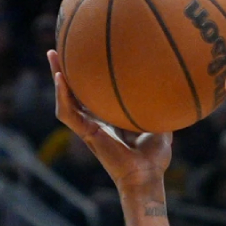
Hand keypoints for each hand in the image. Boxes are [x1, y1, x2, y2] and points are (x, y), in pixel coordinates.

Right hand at [47, 50, 171, 191]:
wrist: (146, 177)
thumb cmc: (154, 157)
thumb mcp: (160, 125)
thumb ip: (160, 107)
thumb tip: (172, 86)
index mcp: (110, 119)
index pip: (94, 94)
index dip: (88, 77)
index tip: (87, 55)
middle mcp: (96, 121)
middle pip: (75, 92)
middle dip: (66, 70)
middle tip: (61, 49)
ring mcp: (89, 127)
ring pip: (65, 99)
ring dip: (57, 78)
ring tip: (53, 56)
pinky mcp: (86, 134)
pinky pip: (68, 113)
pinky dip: (62, 96)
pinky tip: (60, 78)